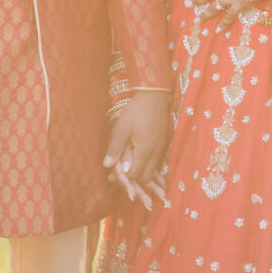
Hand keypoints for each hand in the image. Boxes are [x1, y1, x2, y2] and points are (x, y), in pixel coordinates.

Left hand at [103, 90, 169, 206]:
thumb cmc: (137, 109)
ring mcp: (162, 147)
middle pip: (146, 177)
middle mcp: (156, 152)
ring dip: (142, 171)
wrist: (154, 93)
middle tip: (121, 172)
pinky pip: (157, 160)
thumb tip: (107, 164)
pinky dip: (148, 163)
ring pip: (153, 169)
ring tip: (129, 165)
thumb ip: (115, 147)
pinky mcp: (164, 141)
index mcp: (145, 150)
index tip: (114, 175)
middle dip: (134, 179)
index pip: (136, 175)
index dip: (124, 178)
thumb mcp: (122, 126)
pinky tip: (139, 155)